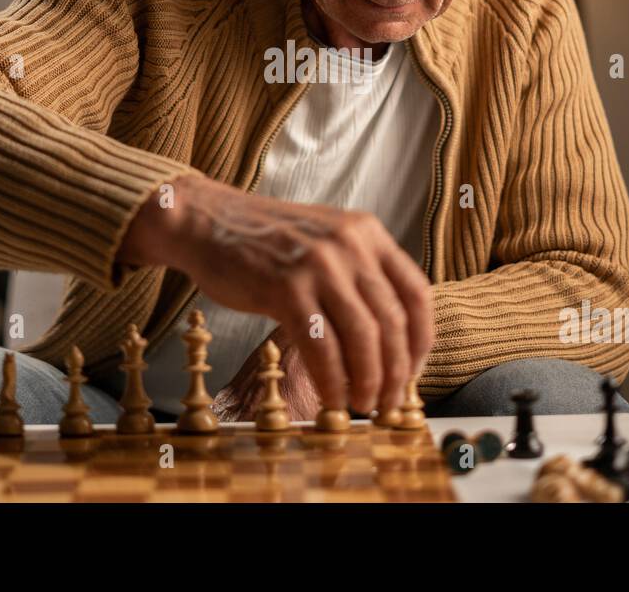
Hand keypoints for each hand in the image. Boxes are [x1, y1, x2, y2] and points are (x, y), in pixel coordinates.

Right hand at [119, 172, 433, 415]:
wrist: (207, 221)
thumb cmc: (265, 240)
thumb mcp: (325, 241)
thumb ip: (358, 274)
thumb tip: (387, 337)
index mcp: (367, 232)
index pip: (417, 293)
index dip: (421, 341)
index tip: (414, 373)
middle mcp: (350, 244)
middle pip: (393, 321)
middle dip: (396, 372)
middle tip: (389, 403)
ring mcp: (319, 264)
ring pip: (363, 337)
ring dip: (368, 381)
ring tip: (363, 406)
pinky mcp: (286, 287)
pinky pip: (322, 347)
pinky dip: (332, 381)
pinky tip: (331, 400)